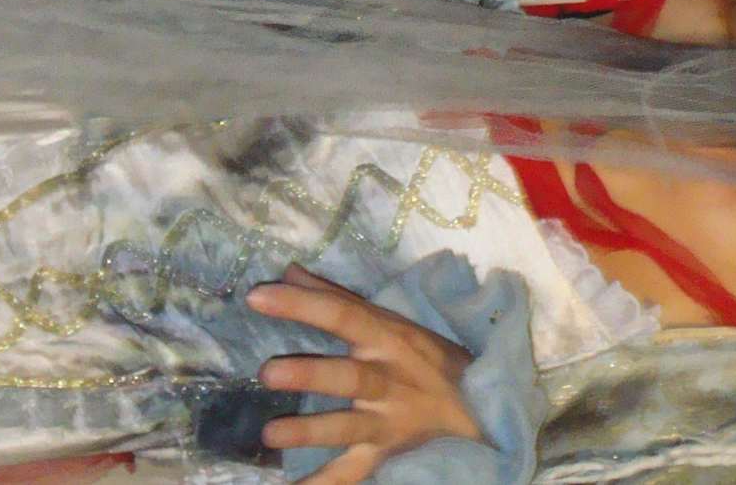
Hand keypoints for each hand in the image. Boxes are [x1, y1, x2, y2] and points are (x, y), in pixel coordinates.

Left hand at [251, 264, 482, 484]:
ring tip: (269, 434)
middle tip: (267, 372)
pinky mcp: (386, 454)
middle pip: (348, 376)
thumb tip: (289, 271)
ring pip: (348, 427)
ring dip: (310, 432)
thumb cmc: (425, 356)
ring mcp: (387, 421)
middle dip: (309, 374)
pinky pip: (352, 473)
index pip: (341, 315)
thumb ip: (336, 297)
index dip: (301, 305)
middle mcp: (387, 379)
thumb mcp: (390, 321)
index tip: (257, 297)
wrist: (478, 406)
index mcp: (386, 337)